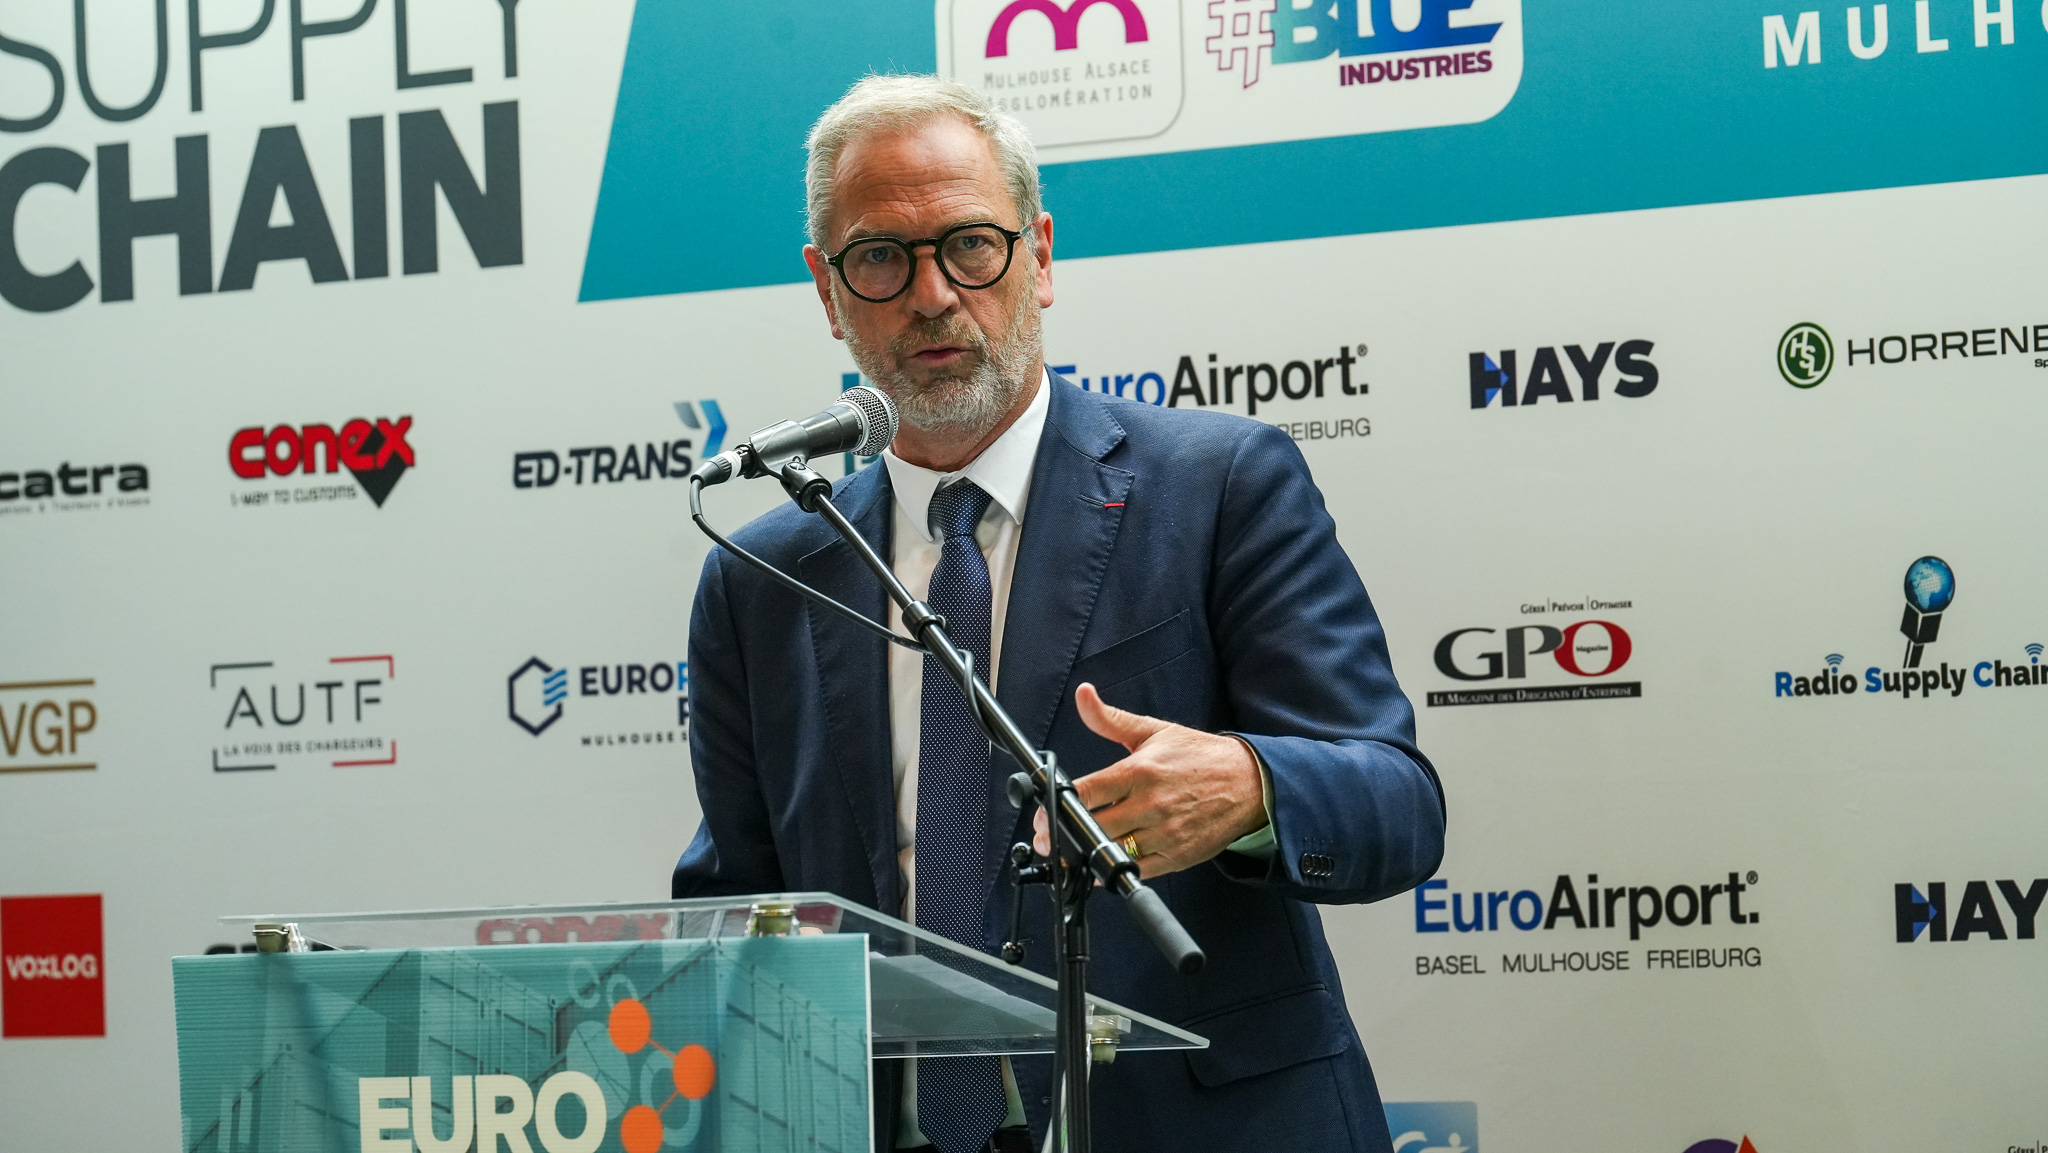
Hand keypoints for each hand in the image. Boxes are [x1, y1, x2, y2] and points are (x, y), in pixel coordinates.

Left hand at [1031, 683, 1267, 878]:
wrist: (1249, 783)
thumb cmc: (1199, 757)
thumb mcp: (1154, 731)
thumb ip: (1111, 719)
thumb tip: (1083, 694)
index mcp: (1142, 771)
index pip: (1089, 790)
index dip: (1060, 802)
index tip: (1045, 807)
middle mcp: (1152, 804)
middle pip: (1096, 826)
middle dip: (1064, 833)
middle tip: (1045, 835)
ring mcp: (1165, 833)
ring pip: (1113, 852)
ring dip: (1086, 854)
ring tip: (1067, 850)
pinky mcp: (1176, 856)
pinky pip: (1136, 871)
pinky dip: (1114, 871)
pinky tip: (1100, 864)